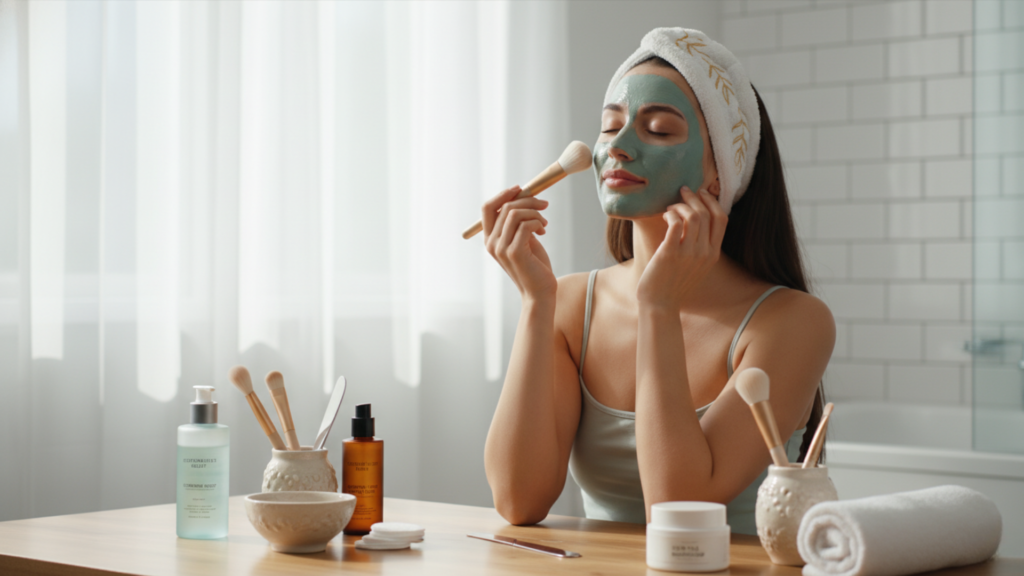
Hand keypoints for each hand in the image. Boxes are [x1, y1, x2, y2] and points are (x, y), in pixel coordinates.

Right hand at [482, 186, 556, 300]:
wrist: (540, 292)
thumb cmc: (534, 266)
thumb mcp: (524, 240)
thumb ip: (519, 223)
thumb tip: (524, 197)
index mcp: (490, 239)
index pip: (487, 207)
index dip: (503, 194)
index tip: (521, 189)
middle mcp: (492, 243)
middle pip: (505, 207)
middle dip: (528, 200)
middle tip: (544, 205)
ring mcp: (501, 248)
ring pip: (515, 214)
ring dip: (535, 213)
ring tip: (544, 223)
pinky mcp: (514, 252)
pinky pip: (526, 225)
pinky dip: (538, 223)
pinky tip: (543, 231)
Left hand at [636, 187, 727, 308]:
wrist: (660, 305)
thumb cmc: (673, 285)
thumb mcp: (695, 267)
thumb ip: (699, 248)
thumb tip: (693, 224)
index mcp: (713, 254)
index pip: (722, 219)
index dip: (712, 202)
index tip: (701, 193)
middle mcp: (704, 252)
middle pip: (707, 213)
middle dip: (695, 197)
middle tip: (683, 191)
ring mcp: (688, 253)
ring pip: (693, 216)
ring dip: (681, 205)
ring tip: (670, 207)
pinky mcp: (670, 253)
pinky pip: (675, 223)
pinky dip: (671, 214)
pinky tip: (665, 216)